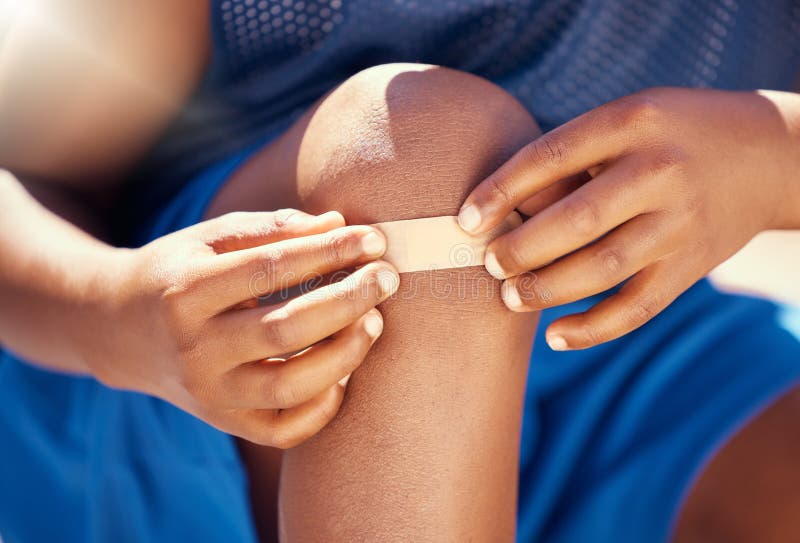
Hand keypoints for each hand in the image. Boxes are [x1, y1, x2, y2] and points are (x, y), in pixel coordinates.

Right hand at [87, 209, 398, 447]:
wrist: (122, 331)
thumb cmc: (179, 274)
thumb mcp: (210, 238)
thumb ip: (272, 229)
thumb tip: (339, 223)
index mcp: (186, 291)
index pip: (271, 269)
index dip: (329, 251)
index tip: (373, 239)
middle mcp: (195, 348)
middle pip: (286, 330)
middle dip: (348, 300)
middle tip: (387, 278)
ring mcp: (209, 393)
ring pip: (291, 385)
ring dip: (346, 353)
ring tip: (374, 321)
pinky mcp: (225, 422)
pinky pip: (285, 429)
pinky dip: (324, 405)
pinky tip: (344, 371)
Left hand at [459, 88, 799, 349]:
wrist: (767, 153)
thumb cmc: (670, 133)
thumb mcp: (628, 117)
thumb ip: (574, 151)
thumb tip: (500, 207)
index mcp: (633, 122)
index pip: (551, 156)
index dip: (500, 191)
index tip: (465, 221)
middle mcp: (660, 171)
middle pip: (576, 220)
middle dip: (520, 249)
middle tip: (489, 264)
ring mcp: (680, 222)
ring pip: (603, 268)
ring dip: (546, 290)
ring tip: (509, 298)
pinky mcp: (692, 265)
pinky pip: (638, 307)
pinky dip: (593, 329)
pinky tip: (555, 336)